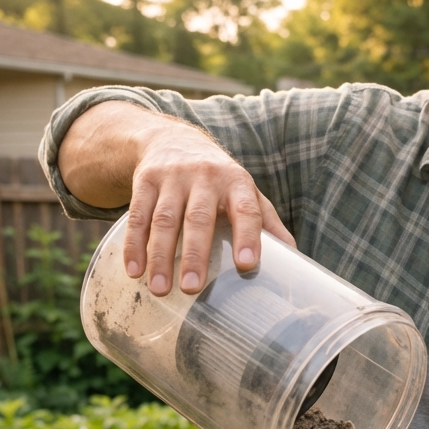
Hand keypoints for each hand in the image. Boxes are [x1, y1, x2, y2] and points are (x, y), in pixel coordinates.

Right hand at [59, 101, 294, 295]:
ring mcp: (172, 177)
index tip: (247, 265)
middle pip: (198, 218)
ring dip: (160, 256)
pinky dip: (134, 245)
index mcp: (237, 182)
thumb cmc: (219, 179)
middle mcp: (205, 176)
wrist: (172, 139)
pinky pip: (137, 216)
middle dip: (195, 254)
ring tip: (160, 289)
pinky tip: (134, 271)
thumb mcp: (245, 192)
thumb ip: (267, 221)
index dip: (248, 236)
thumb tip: (295, 257)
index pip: (246, 209)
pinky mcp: (144, 180)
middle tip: (192, 288)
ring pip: (164, 220)